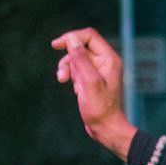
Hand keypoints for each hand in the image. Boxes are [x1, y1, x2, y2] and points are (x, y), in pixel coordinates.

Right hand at [51, 27, 135, 159]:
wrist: (106, 128)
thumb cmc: (100, 108)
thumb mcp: (88, 81)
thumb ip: (80, 59)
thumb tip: (71, 38)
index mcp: (109, 59)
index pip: (89, 36)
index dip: (72, 37)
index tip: (56, 45)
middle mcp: (105, 62)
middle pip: (80, 47)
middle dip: (68, 58)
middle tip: (63, 75)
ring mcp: (98, 71)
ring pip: (76, 58)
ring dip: (66, 68)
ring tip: (63, 81)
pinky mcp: (92, 79)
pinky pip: (77, 70)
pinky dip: (71, 76)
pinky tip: (74, 90)